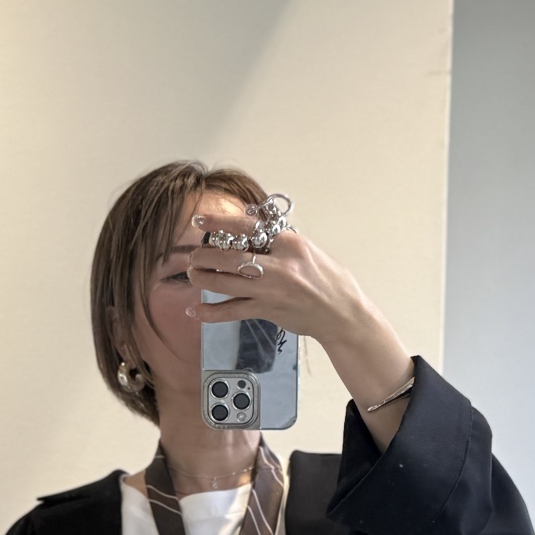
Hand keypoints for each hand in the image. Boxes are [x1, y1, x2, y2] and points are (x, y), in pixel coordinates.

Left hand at [183, 213, 370, 345]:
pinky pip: (232, 312)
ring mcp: (271, 290)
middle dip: (205, 255)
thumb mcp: (306, 250)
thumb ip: (279, 241)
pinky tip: (195, 311)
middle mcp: (279, 266)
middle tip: (194, 254)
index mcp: (289, 244)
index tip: (200, 220)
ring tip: (192, 273)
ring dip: (203, 278)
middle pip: (230, 257)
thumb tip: (252, 228)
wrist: (342, 314)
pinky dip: (211, 312)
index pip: (247, 228)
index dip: (219, 223)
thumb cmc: (328, 281)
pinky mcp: (267, 311)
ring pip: (226, 283)